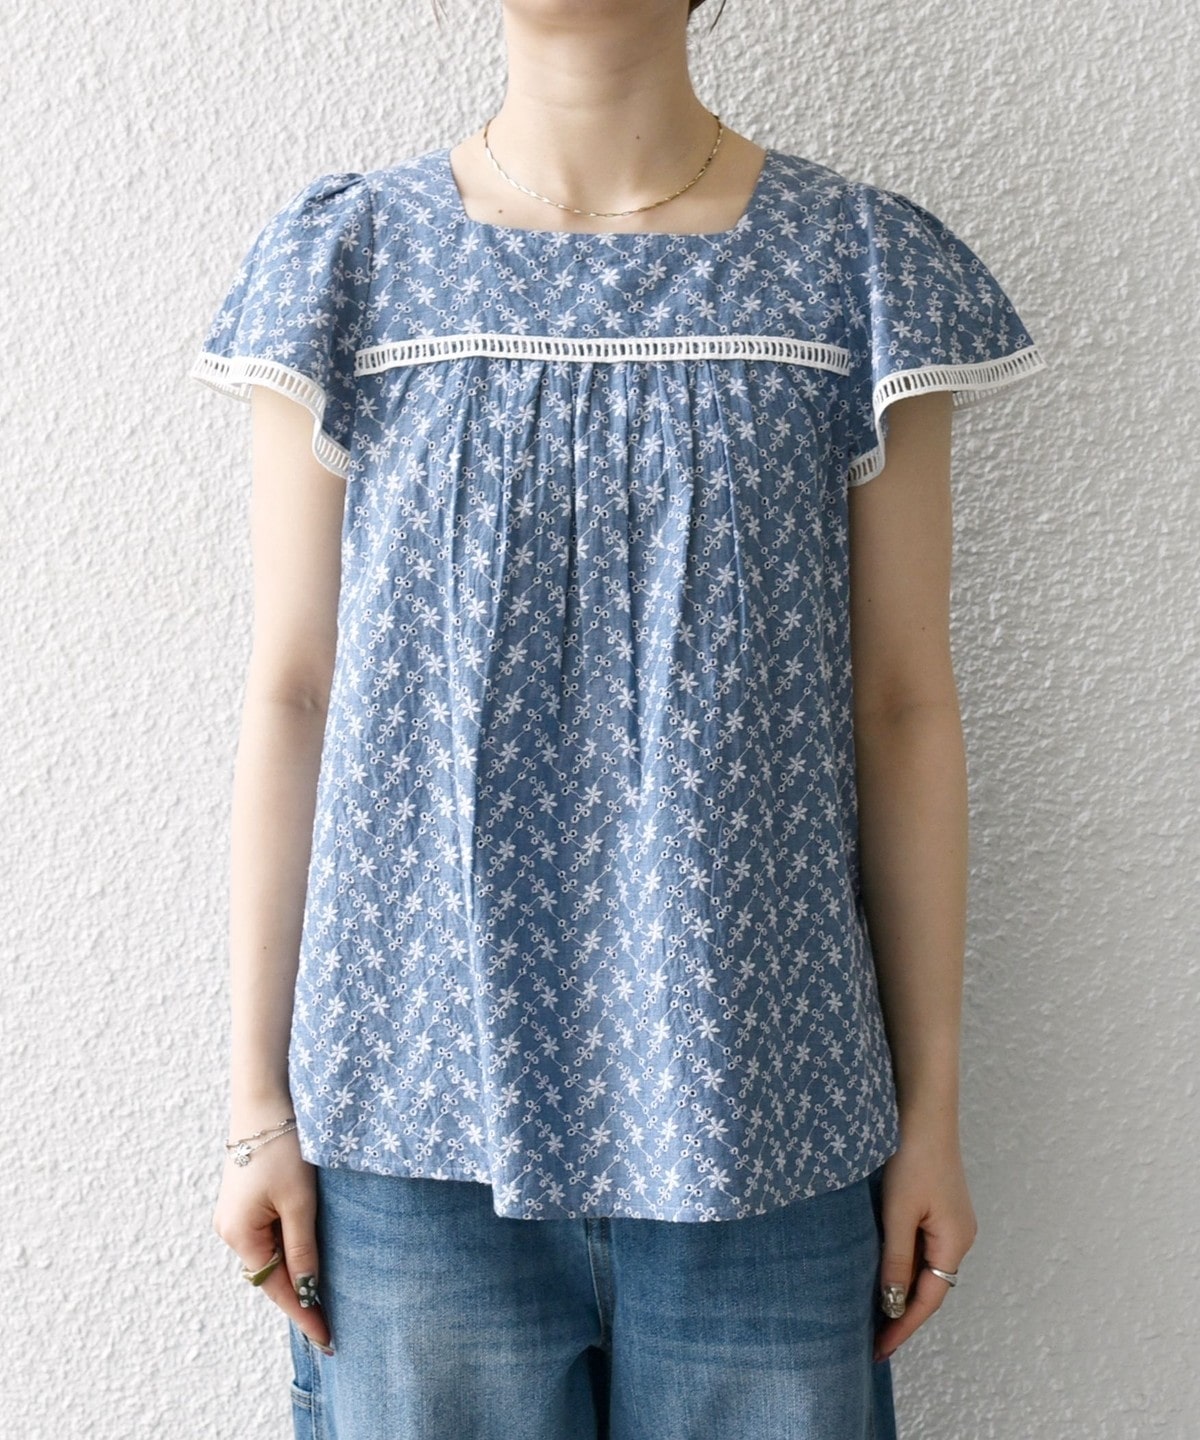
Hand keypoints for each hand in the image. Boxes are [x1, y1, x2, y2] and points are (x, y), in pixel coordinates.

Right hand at [212, 1118, 333, 1352]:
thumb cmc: (282, 1148)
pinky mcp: (243, 1202)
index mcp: (240, 1235)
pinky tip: (306, 1256)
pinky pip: (267, 1236)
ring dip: (293, 1271)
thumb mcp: (299, 1202)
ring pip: (269, 1255)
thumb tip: (308, 1291)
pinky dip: (286, 1248)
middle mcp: (230, 1230)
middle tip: (331, 1323)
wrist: (264, 1101)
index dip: (303, 1314)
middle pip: (269, 1274)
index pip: (277, 1288)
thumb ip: (302, 1249)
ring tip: (323, 1296)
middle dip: (299, 1295)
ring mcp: (234, 1216)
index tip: (327, 1340)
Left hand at [873, 1121, 976, 1362]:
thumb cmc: (912, 1157)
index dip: (903, 1327)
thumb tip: (892, 1304)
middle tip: (872, 1340)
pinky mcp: (939, 1206)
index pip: (928, 1300)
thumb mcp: (898, 1212)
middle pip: (931, 1287)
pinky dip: (904, 1266)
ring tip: (874, 1315)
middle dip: (903, 1315)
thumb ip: (896, 1259)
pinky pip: (922, 1248)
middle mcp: (959, 1236)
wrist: (923, 1110)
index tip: (878, 1351)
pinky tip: (885, 1272)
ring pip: (926, 1268)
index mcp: (954, 1241)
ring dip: (903, 1291)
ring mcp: (950, 1220)